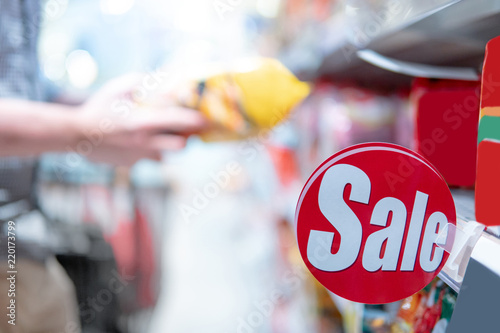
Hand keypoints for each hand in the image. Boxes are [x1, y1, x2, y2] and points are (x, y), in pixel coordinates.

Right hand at [74, 74, 206, 165]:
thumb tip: (165, 80)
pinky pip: (148, 158)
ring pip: (165, 155)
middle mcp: (144, 142)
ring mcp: (138, 156)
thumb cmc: (98, 108)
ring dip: (167, 146)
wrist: (76, 135)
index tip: (205, 118)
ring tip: (157, 134)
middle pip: (180, 145)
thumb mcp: (119, 88)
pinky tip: (136, 141)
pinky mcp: (132, 164)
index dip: (193, 120)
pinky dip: (148, 150)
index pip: (176, 122)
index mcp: (141, 122)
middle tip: (186, 130)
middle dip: (187, 138)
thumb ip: (144, 83)